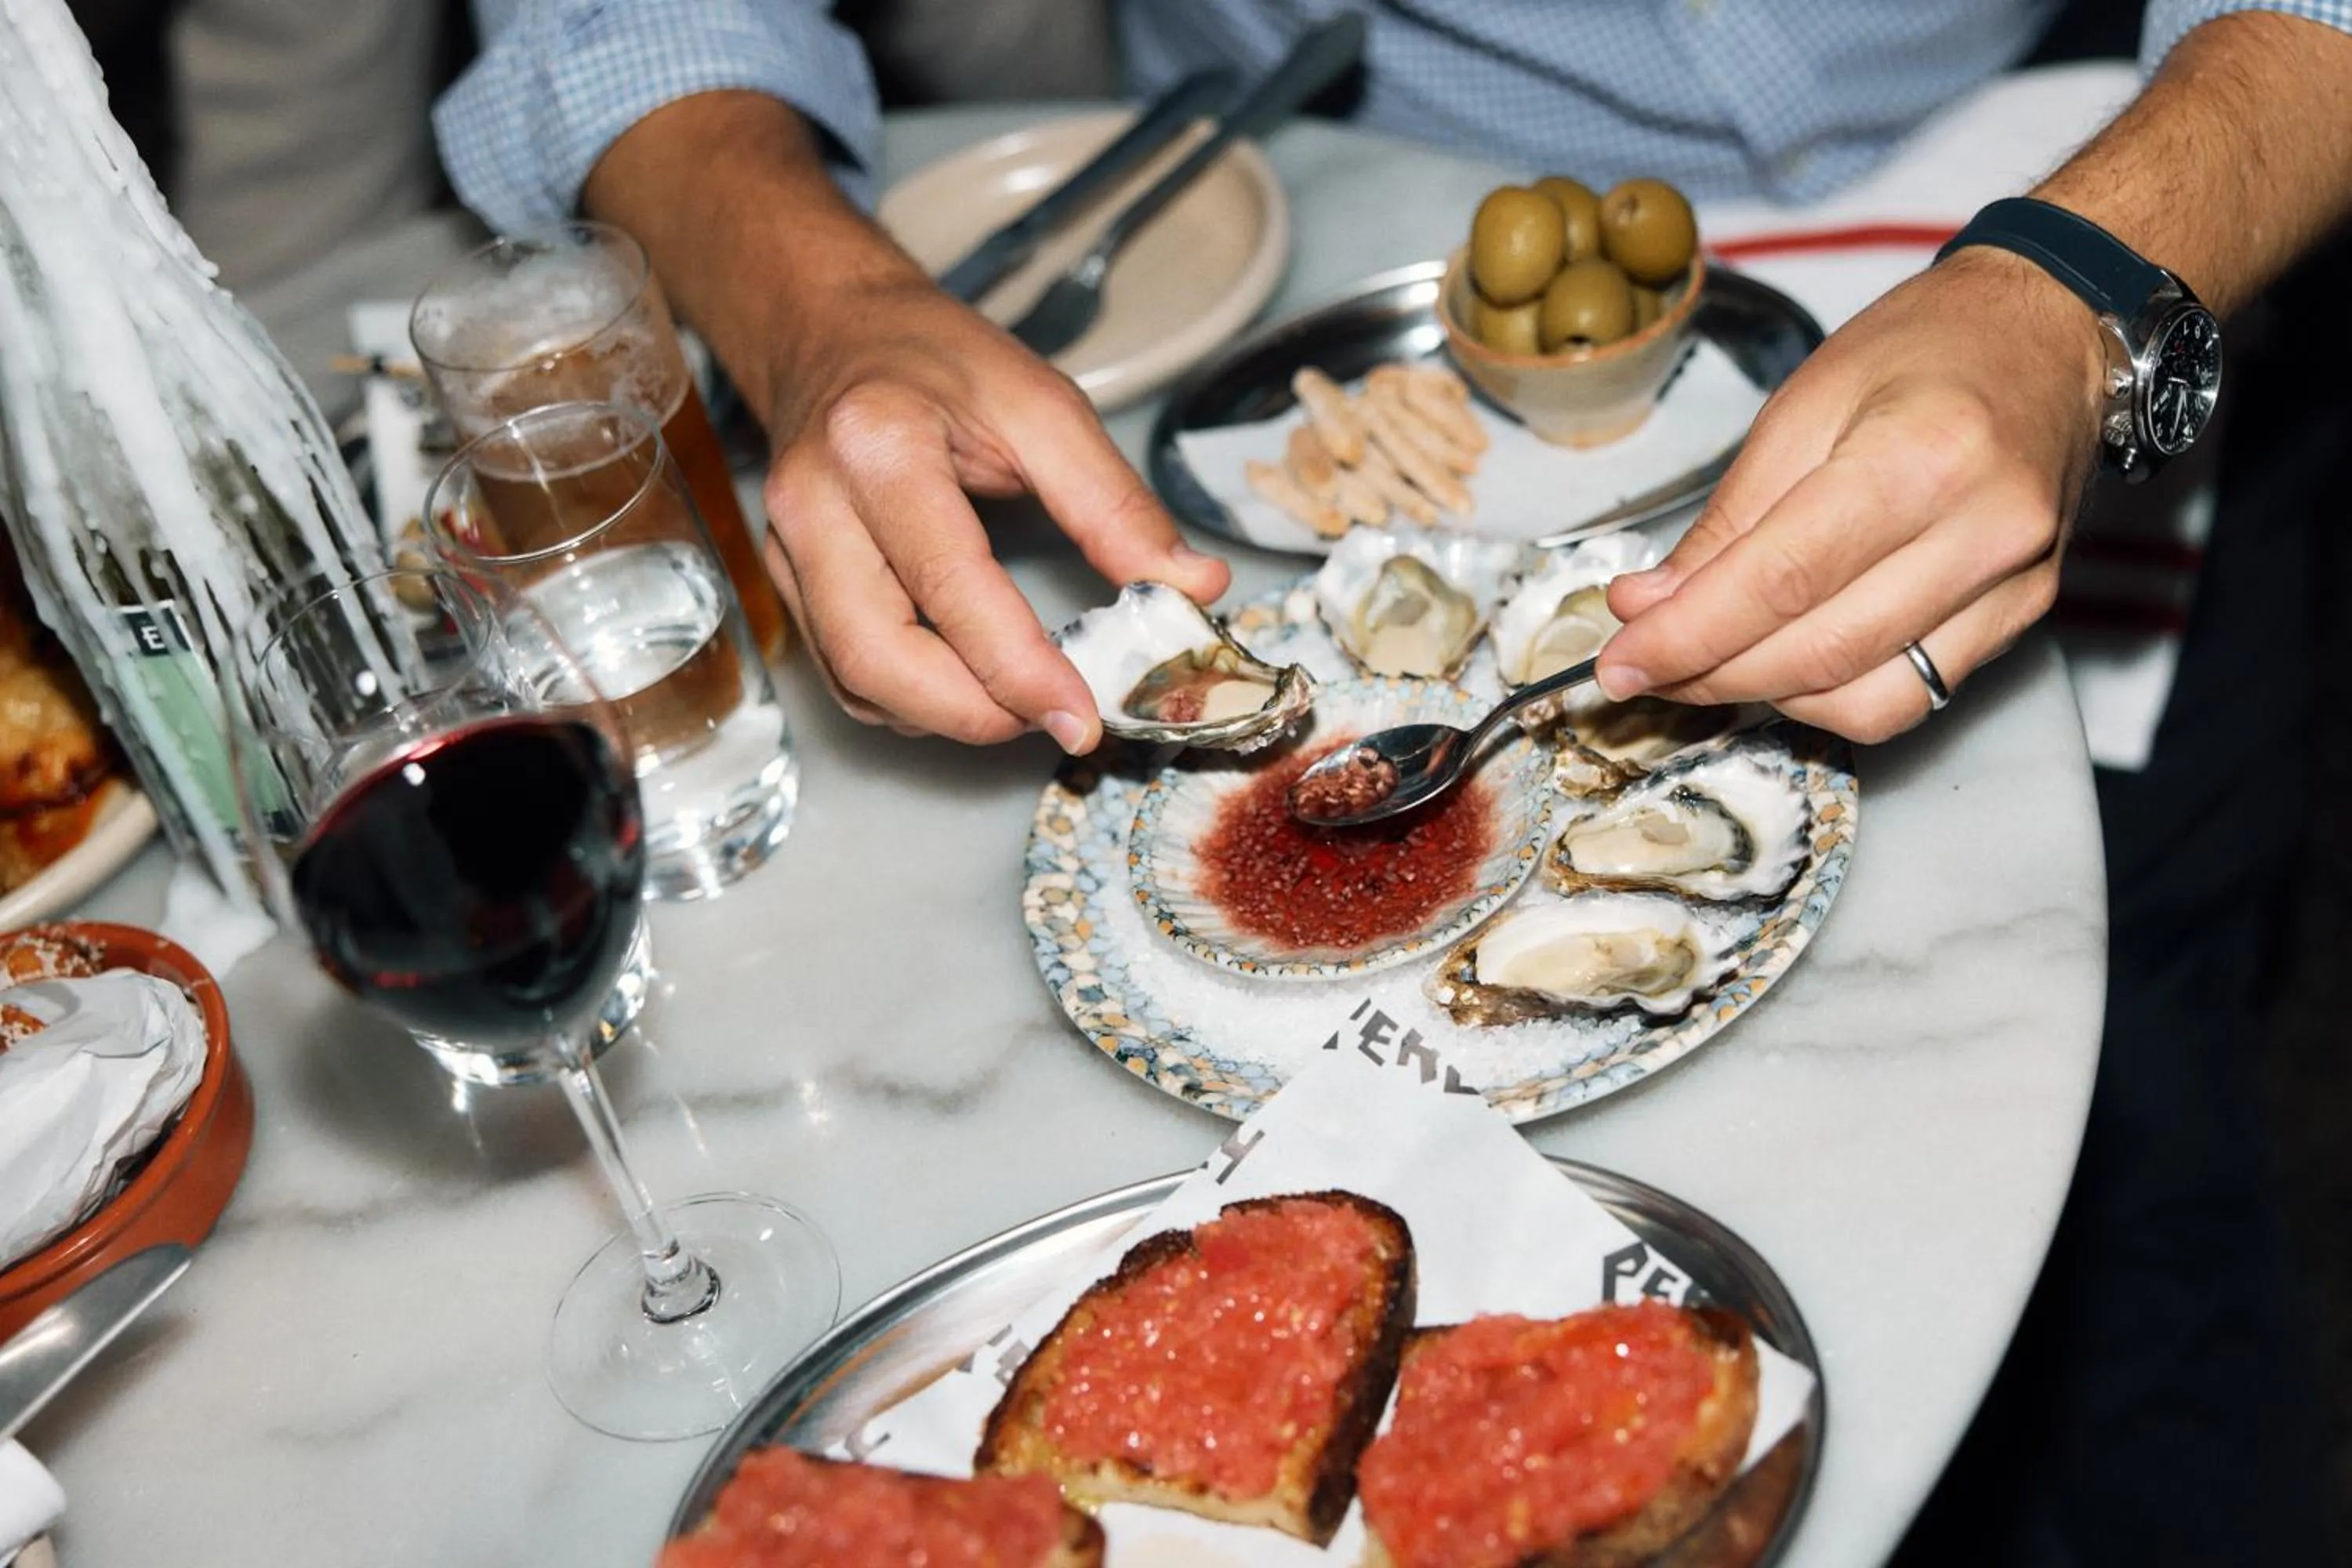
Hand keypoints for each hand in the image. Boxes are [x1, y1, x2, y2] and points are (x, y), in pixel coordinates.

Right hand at [758, 274, 1228, 749]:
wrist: (834, 333)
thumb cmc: (938, 362)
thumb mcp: (1044, 406)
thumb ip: (1118, 505)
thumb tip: (1194, 589)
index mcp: (879, 445)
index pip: (950, 585)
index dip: (1018, 669)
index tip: (1083, 715)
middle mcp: (815, 505)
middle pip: (877, 656)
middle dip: (975, 714)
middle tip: (1058, 718)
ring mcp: (786, 550)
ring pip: (855, 681)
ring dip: (946, 716)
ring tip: (1024, 699)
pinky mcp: (784, 582)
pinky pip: (844, 676)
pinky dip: (912, 702)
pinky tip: (968, 683)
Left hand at [1597, 248, 2107, 742]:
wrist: (2051, 331)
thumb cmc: (1926, 348)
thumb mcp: (1803, 403)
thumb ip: (1727, 518)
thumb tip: (1649, 605)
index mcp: (1922, 456)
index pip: (1778, 583)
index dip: (1686, 636)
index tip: (1618, 661)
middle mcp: (1983, 531)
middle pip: (1818, 653)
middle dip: (1709, 674)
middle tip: (1642, 666)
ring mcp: (2016, 585)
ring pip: (1867, 700)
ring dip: (1766, 696)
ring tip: (1707, 659)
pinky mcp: (2025, 616)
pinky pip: (1913, 696)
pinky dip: (1831, 694)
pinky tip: (1783, 660)